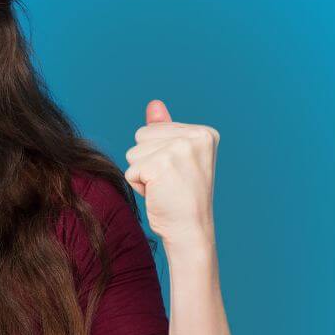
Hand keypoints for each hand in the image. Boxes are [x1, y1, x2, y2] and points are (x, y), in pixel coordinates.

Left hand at [123, 100, 218, 249]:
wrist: (190, 231)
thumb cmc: (183, 198)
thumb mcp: (176, 158)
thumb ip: (166, 129)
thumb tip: (154, 104)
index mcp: (204, 132)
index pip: (154, 129)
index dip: (158, 155)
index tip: (179, 174)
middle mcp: (195, 137)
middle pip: (141, 137)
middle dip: (147, 162)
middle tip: (170, 183)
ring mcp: (179, 149)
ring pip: (133, 153)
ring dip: (142, 174)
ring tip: (165, 189)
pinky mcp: (160, 165)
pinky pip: (130, 170)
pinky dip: (139, 186)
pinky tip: (159, 195)